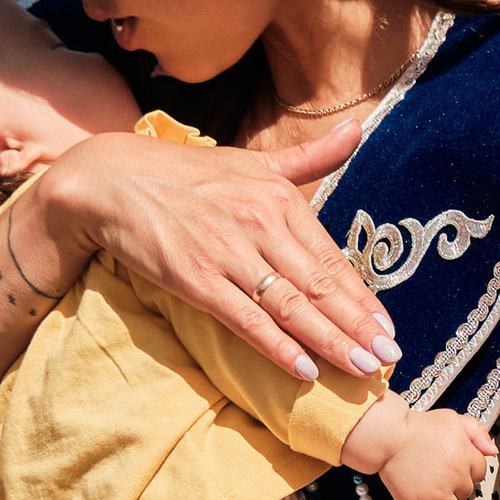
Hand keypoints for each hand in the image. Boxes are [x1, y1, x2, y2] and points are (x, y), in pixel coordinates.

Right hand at [0, 122, 400, 444]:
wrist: (111, 180)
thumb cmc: (186, 174)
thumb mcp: (251, 160)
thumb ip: (309, 157)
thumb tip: (358, 130)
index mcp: (276, 196)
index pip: (329, 257)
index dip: (362, 297)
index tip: (388, 328)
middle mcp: (258, 222)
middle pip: (318, 285)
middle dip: (357, 326)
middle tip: (389, 358)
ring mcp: (227, 252)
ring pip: (290, 305)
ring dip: (330, 340)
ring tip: (362, 368)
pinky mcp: (195, 277)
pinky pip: (245, 318)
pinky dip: (276, 345)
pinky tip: (303, 369)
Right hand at [341, 401, 495, 499]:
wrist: (388, 436)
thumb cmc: (417, 427)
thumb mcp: (453, 419)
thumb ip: (477, 432)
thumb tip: (491, 450)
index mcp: (466, 455)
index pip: (479, 473)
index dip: (466, 469)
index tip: (451, 465)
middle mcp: (455, 476)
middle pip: (465, 492)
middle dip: (453, 485)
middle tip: (435, 473)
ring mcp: (437, 493)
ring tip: (426, 489)